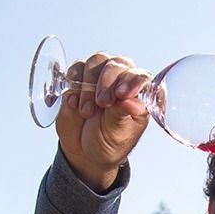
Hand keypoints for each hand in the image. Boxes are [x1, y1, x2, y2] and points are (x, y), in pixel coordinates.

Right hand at [56, 52, 150, 191]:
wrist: (84, 152)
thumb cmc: (109, 142)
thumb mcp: (117, 133)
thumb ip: (122, 114)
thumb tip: (132, 102)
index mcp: (139, 94)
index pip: (141, 76)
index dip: (132, 81)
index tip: (122, 94)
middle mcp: (121, 80)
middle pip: (117, 64)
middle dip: (107, 82)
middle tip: (102, 103)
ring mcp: (99, 77)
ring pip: (96, 62)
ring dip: (89, 85)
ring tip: (87, 112)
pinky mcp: (79, 79)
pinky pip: (75, 69)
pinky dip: (73, 84)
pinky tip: (75, 104)